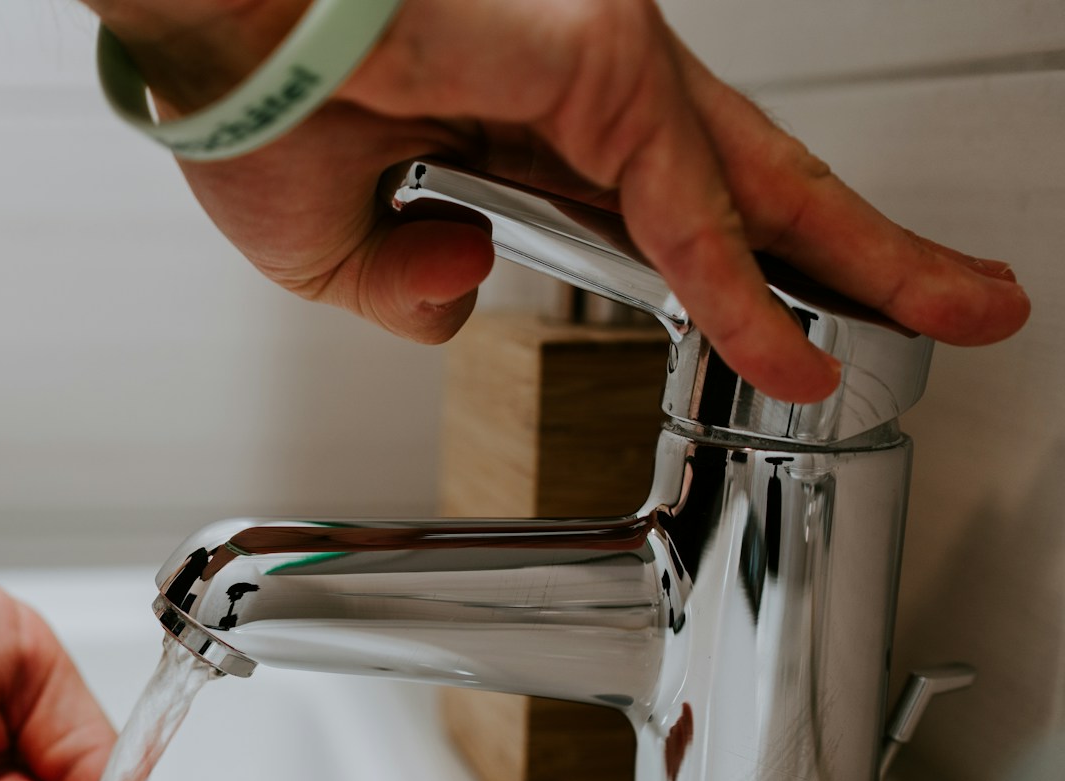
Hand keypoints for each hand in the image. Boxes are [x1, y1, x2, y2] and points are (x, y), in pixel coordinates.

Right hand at [103, 0, 1030, 401]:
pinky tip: (790, 351)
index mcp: (520, 133)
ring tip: (952, 312)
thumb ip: (410, 290)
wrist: (211, 42)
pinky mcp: (602, 65)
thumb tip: (464, 289)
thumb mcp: (336, 255)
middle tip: (956, 300)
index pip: (664, 213)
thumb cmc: (253, 111)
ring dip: (859, 260)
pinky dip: (738, 290)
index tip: (785, 335)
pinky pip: (687, 209)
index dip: (733, 276)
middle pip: (751, 190)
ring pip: (757, 189)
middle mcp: (580, 97)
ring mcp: (602, 75)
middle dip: (858, 251)